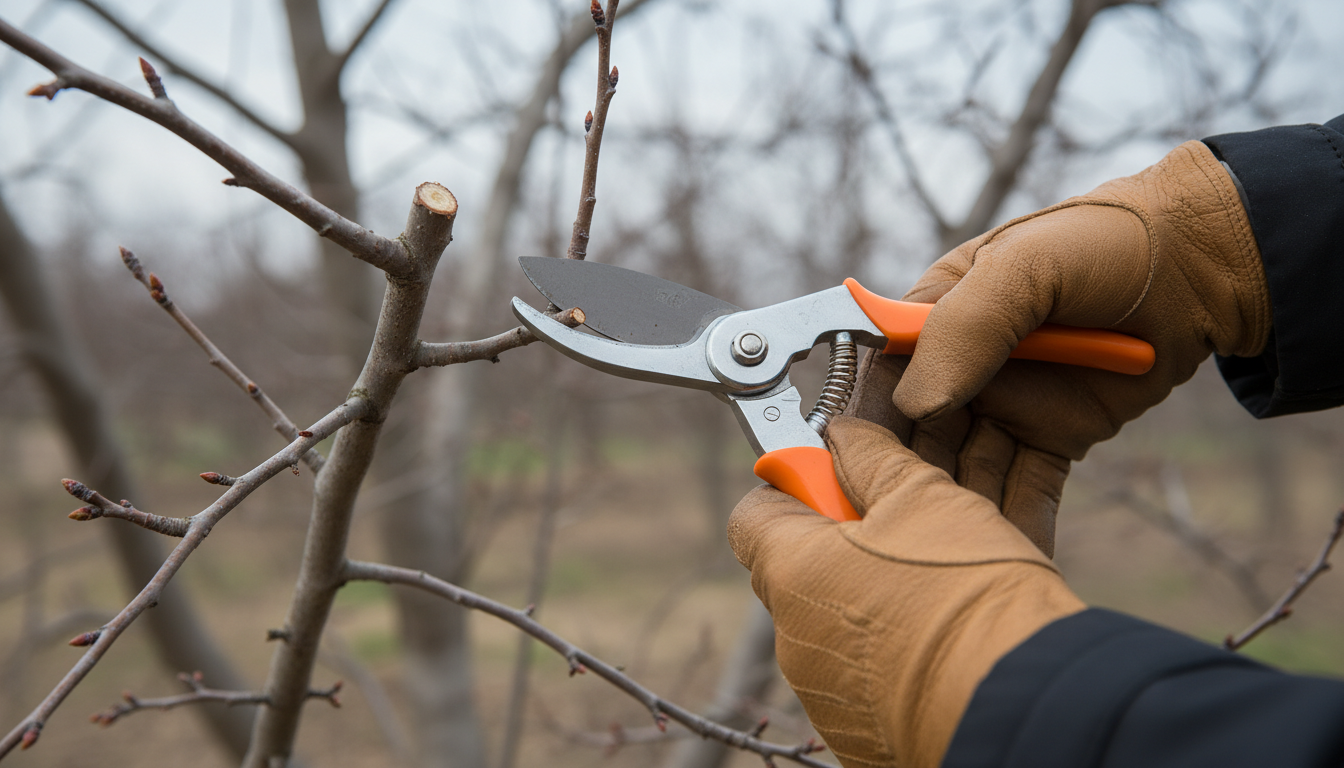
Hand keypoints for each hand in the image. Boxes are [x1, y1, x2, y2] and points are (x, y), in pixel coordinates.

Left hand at [728, 416, 1083, 767]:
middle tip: (908, 526)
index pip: (754, 512)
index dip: (795, 484)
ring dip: (876, 591)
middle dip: (846, 538)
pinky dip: (897, 645)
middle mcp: (793, 637)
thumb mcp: (925, 498)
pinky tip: (948, 632)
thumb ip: (873, 457)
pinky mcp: (861, 729)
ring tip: (940, 582)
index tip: (840, 478)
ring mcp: (824, 690)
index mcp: (791, 571)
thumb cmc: (969, 593)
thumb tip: (844, 436)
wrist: (1020, 705)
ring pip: (839, 618)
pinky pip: (868, 670)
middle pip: (801, 566)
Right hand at [852, 140, 1270, 554]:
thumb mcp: (1027, 266)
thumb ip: (967, 326)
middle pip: (912, 440)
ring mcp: (1004, 410)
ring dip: (950, 519)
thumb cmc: (1104, 242)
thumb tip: (915, 403)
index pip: (878, 377)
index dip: (859, 424)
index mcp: (933, 318)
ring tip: (937, 569)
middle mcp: (958, 371)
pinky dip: (1013, 529)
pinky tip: (1000, 568)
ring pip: (963, 475)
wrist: (1202, 268)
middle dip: (899, 488)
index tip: (843, 473)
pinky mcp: (1050, 442)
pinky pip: (1024, 493)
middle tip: (886, 543)